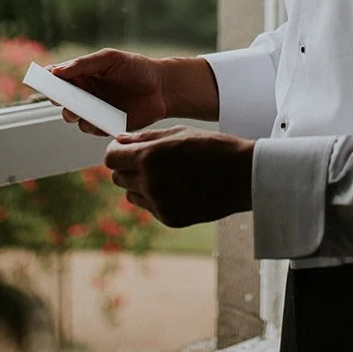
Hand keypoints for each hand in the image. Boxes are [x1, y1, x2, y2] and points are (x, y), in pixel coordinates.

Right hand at [50, 49, 166, 132]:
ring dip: (72, 113)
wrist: (161, 88)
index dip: (49, 79)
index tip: (44, 79)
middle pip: (61, 99)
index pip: (59, 78)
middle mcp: (85, 93)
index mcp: (83, 74)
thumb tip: (57, 70)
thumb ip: (84, 64)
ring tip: (79, 109)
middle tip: (59, 96)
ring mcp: (93, 110)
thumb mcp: (109, 59)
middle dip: (58, 98)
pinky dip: (90, 125)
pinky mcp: (104, 125)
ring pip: (72, 116)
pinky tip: (97, 120)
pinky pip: (89, 128)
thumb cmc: (135, 67)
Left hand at [104, 126, 253, 227]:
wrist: (241, 176)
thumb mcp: (178, 133)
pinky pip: (149, 207)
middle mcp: (150, 183)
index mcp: (150, 157)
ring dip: (138, 184)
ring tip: (163, 173)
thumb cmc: (211, 147)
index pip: (110, 159)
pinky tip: (176, 187)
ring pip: (130, 195)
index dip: (116, 151)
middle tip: (145, 159)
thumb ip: (145, 138)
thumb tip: (120, 140)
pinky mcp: (170, 219)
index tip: (124, 148)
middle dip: (126, 167)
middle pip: (117, 178)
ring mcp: (159, 204)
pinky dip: (155, 197)